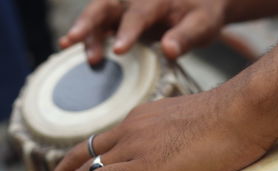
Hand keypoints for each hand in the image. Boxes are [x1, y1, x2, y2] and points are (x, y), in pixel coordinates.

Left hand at [27, 88, 273, 170]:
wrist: (241, 111)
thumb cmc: (229, 119)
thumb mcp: (191, 123)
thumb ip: (173, 137)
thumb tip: (173, 153)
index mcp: (143, 118)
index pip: (102, 142)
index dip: (82, 160)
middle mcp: (132, 129)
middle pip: (83, 154)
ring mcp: (136, 146)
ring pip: (84, 169)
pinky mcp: (144, 166)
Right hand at [59, 0, 228, 63]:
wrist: (201, 4)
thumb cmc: (203, 14)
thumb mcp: (203, 25)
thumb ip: (186, 37)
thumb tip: (168, 51)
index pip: (139, 13)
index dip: (127, 31)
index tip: (119, 50)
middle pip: (107, 6)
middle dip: (88, 22)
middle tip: (71, 40)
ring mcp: (128, 7)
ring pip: (99, 14)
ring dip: (85, 31)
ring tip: (69, 48)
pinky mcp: (125, 17)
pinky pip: (103, 24)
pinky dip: (91, 37)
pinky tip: (84, 53)